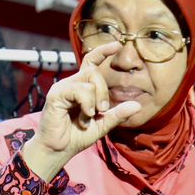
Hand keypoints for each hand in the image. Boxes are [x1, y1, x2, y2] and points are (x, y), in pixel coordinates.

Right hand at [21, 42, 140, 178]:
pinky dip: (86, 104)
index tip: (118, 44)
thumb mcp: (102, 125)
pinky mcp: (56, 95)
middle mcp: (71, 84)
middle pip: (94, 71)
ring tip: (90, 117)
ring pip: (88, 79)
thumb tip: (137, 105)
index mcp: (82, 88)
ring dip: (95, 100)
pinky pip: (79, 90)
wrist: (58, 150)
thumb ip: (117, 114)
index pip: (92, 62)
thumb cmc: (76, 136)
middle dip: (104, 91)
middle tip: (102, 110)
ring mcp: (62, 88)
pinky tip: (85, 117)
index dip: (103, 52)